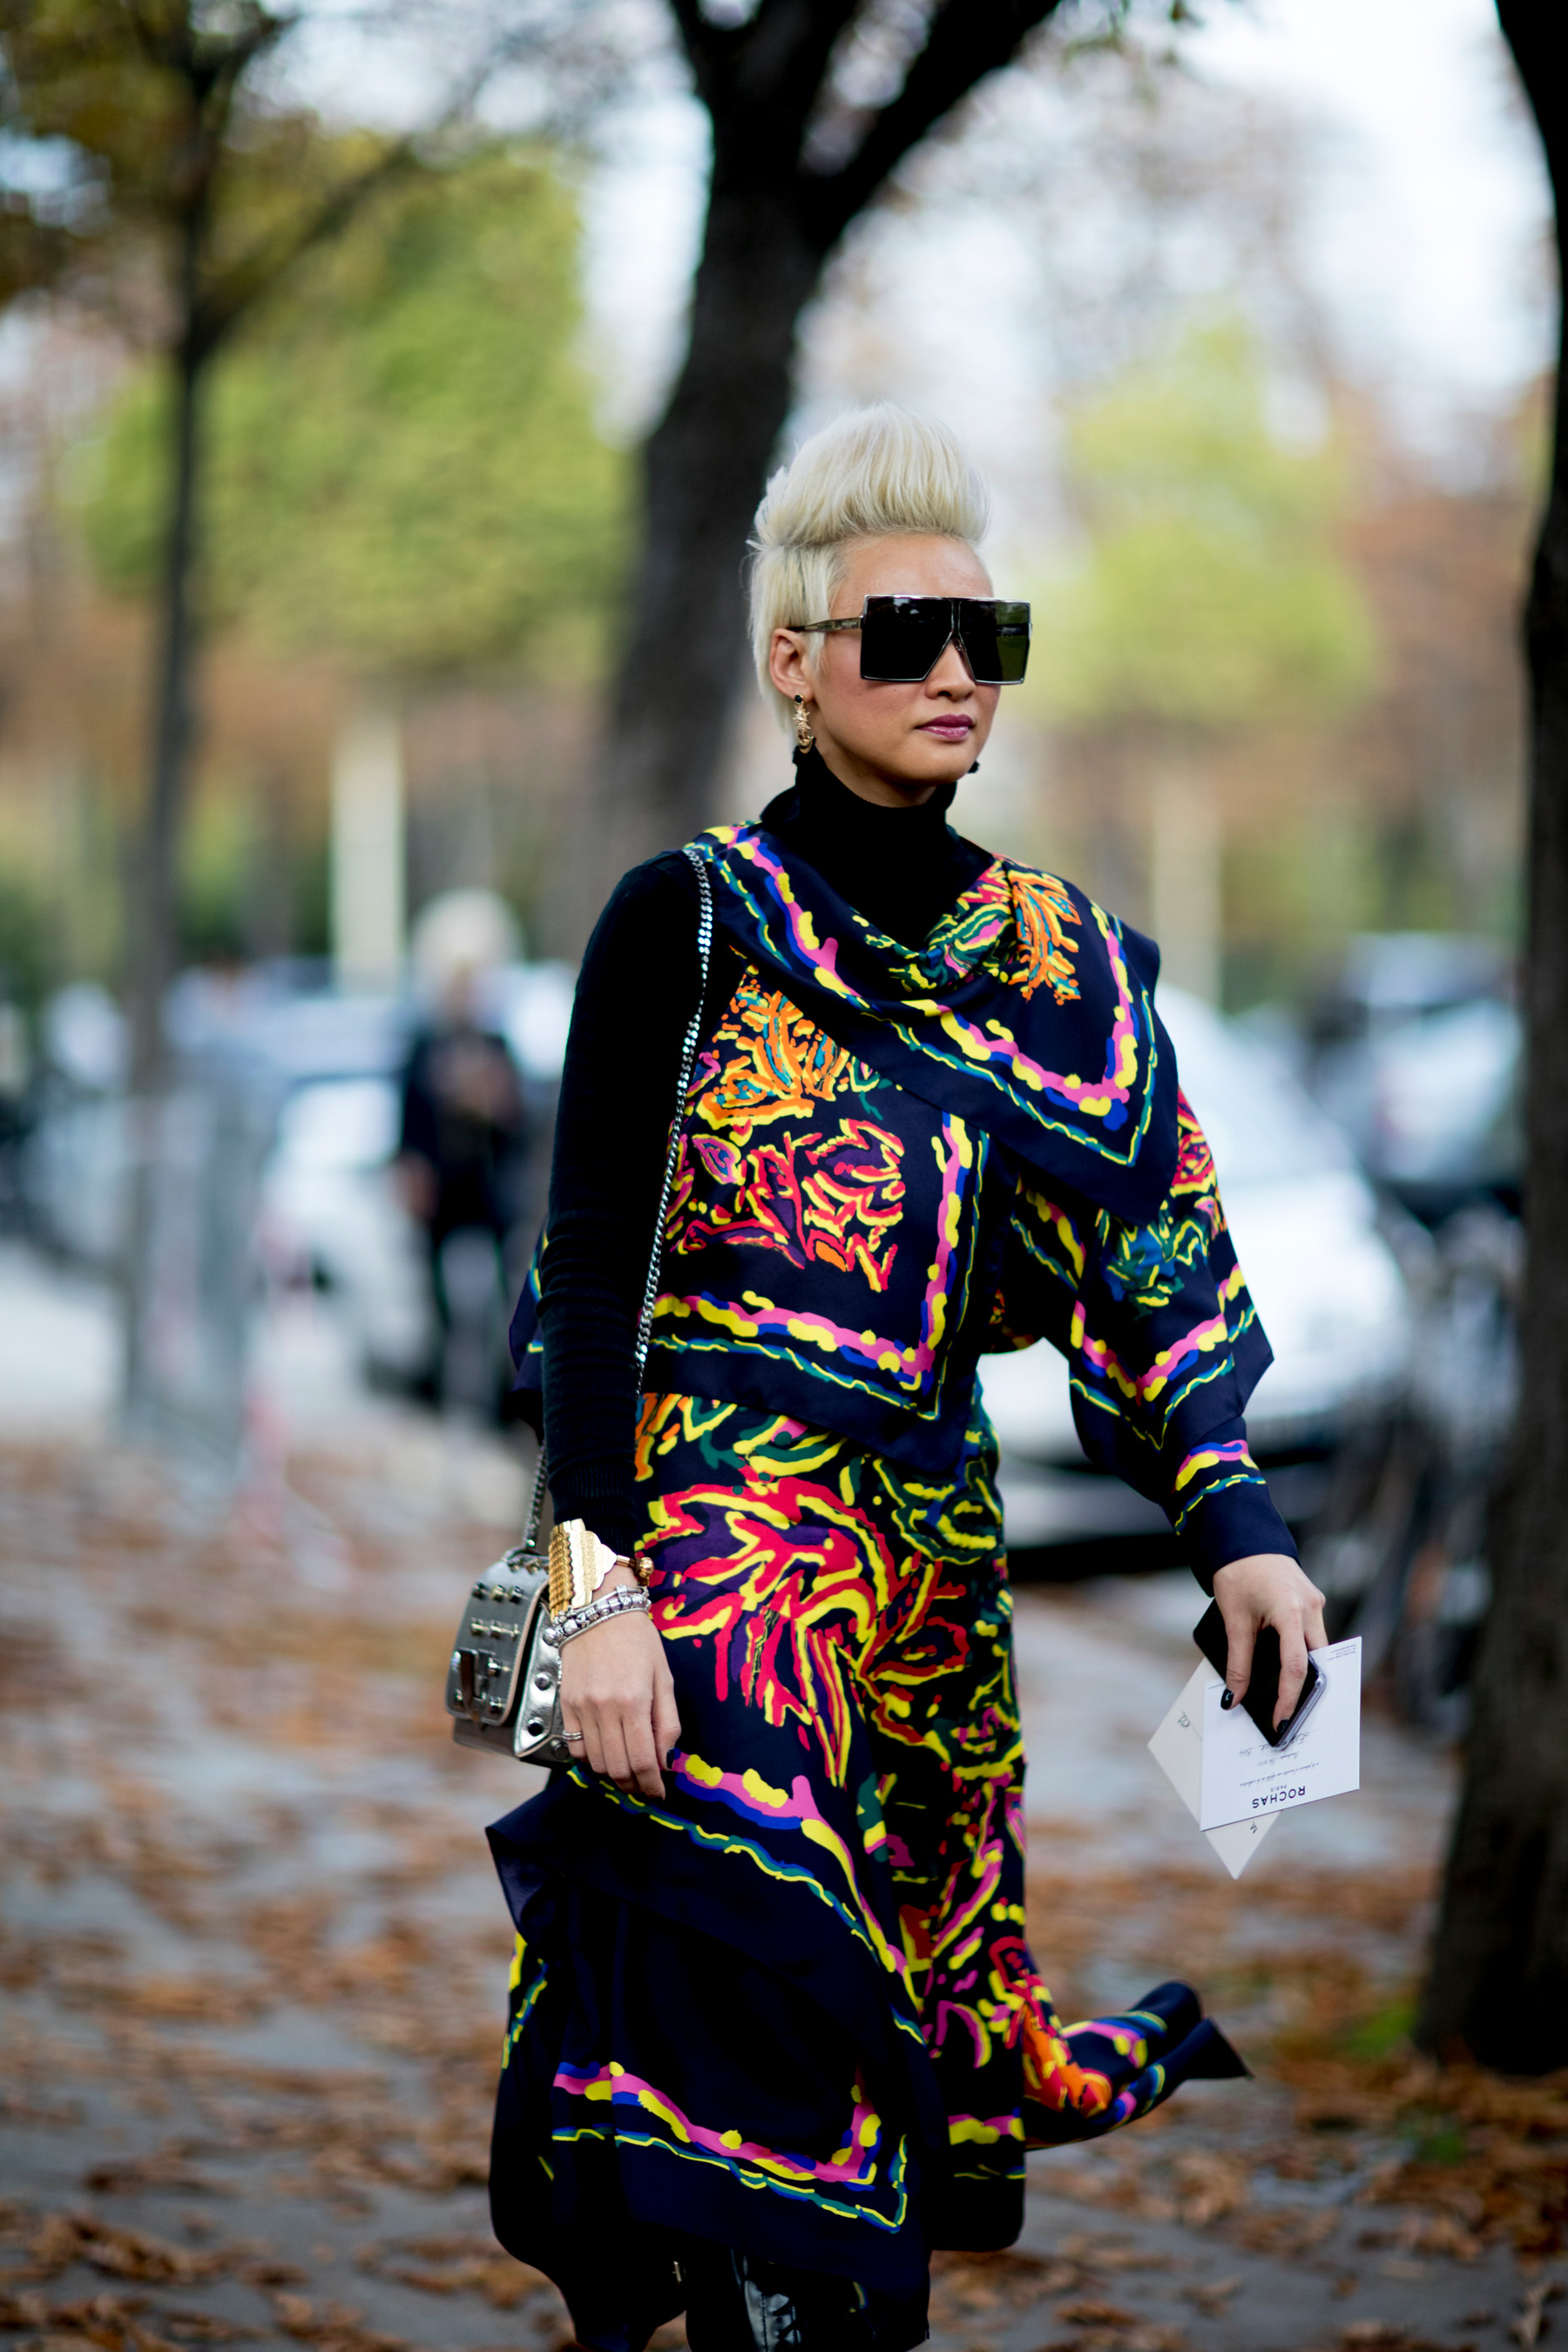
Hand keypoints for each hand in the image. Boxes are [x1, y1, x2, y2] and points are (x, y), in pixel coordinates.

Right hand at [560, 1565, 679, 1797]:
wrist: (599, 1609)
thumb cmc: (638, 1640)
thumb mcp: (664, 1677)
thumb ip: (667, 1721)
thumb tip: (665, 1759)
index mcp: (634, 1701)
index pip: (643, 1760)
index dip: (652, 1785)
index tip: (658, 1793)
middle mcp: (605, 1708)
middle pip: (617, 1767)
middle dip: (633, 1784)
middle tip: (644, 1786)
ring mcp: (582, 1707)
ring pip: (595, 1761)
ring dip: (613, 1773)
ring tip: (627, 1770)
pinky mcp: (566, 1703)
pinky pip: (574, 1746)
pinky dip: (590, 1757)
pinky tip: (604, 1750)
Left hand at [1211, 1552, 1327, 1729]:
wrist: (1244, 1538)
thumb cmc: (1237, 1572)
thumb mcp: (1234, 1620)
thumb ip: (1238, 1662)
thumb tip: (1235, 1697)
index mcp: (1291, 1611)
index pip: (1297, 1666)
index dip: (1289, 1698)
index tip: (1280, 1721)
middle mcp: (1310, 1608)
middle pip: (1315, 1660)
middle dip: (1304, 1690)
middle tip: (1288, 1716)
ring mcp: (1314, 1603)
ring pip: (1317, 1649)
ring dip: (1304, 1671)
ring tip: (1286, 1698)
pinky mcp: (1311, 1600)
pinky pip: (1312, 1634)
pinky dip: (1301, 1653)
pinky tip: (1287, 1667)